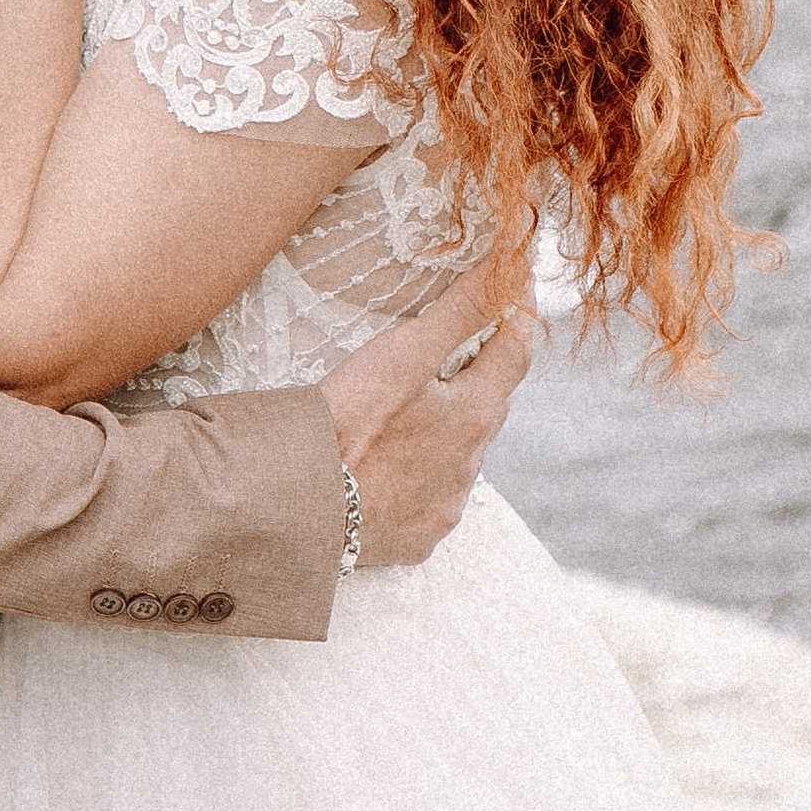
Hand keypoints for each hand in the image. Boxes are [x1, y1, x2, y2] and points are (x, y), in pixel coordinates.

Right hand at [322, 251, 532, 569]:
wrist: (294, 508)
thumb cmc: (345, 424)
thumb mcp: (402, 355)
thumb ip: (459, 312)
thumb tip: (507, 270)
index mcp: (475, 416)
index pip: (516, 352)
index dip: (516, 313)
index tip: (515, 284)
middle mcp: (470, 468)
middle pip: (487, 405)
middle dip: (475, 375)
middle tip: (450, 347)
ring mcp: (444, 508)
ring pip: (459, 455)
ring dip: (445, 430)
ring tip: (403, 412)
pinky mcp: (416, 540)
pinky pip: (430, 498)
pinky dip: (418, 477)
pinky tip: (385, 467)